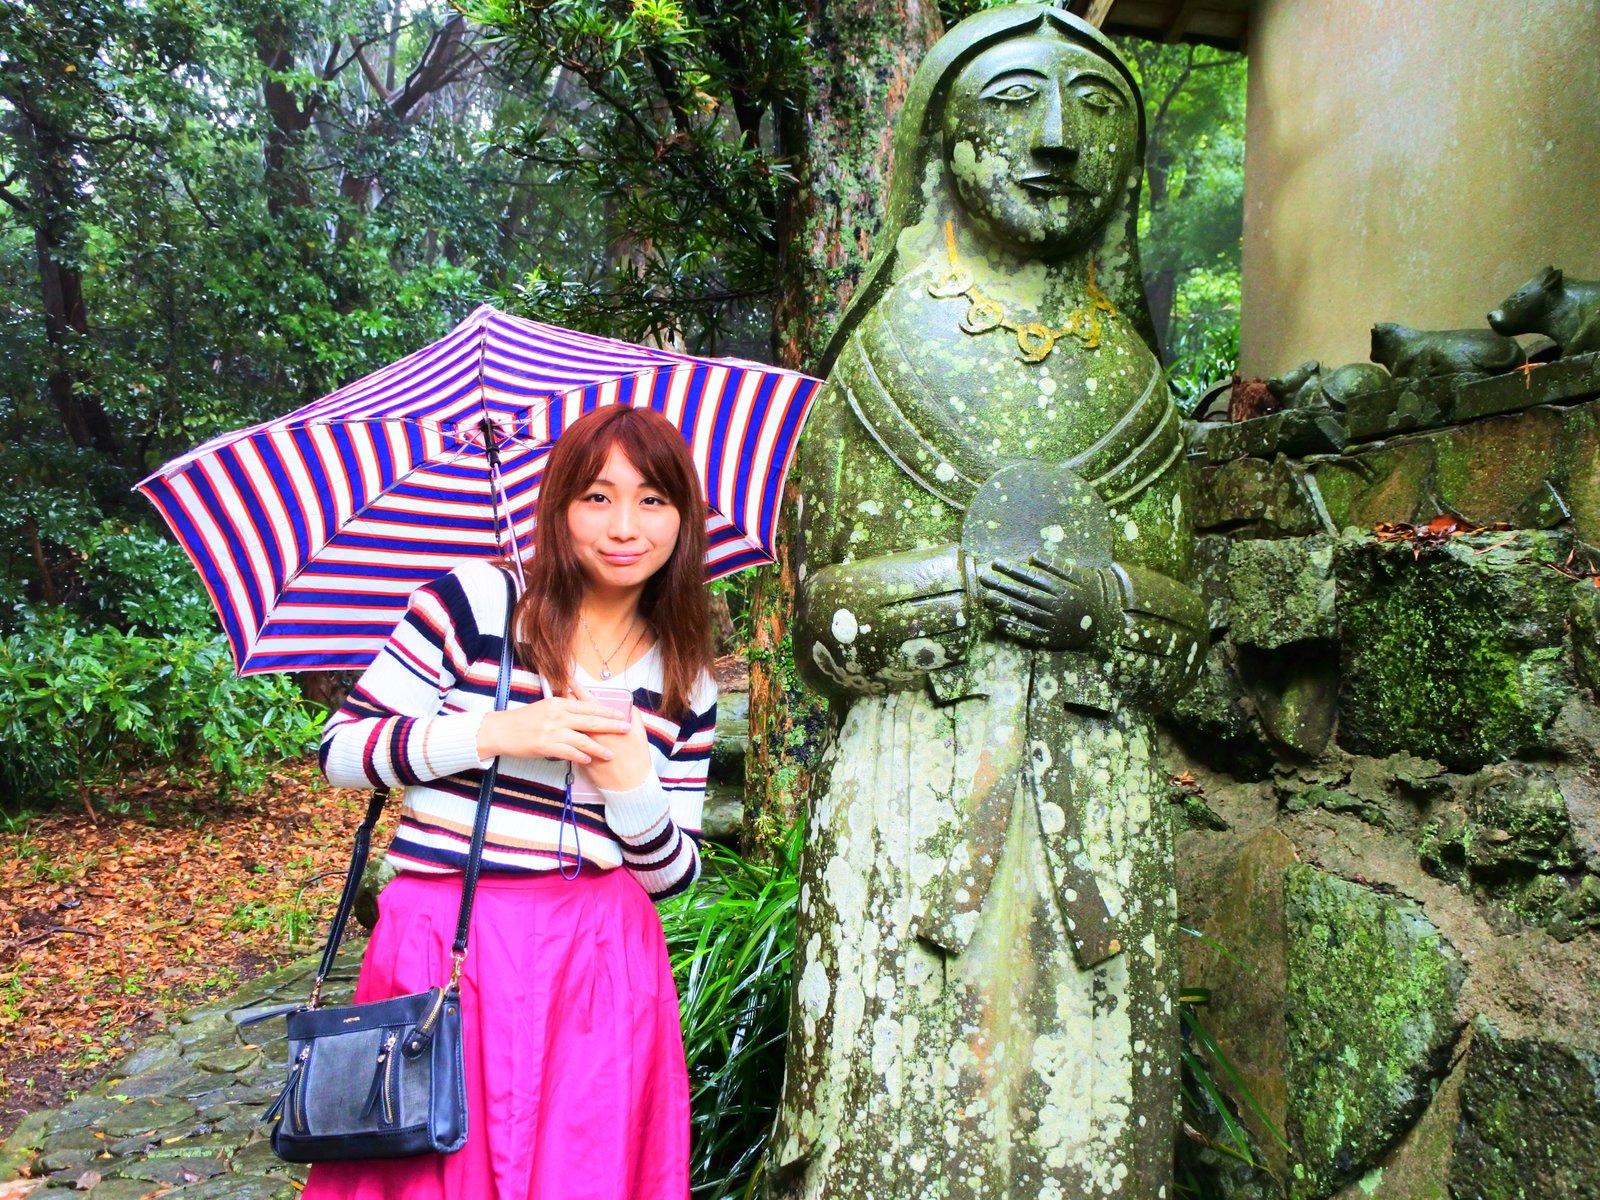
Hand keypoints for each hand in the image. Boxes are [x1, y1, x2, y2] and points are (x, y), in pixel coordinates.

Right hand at [476, 694, 631, 764]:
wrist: (501, 730)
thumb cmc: (523, 720)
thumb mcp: (545, 707)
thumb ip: (563, 708)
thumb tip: (582, 710)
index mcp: (559, 703)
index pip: (588, 706)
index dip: (607, 711)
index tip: (621, 714)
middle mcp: (558, 715)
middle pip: (591, 721)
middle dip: (611, 726)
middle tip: (626, 730)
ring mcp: (552, 731)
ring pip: (582, 740)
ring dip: (598, 748)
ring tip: (610, 754)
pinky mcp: (546, 746)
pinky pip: (568, 752)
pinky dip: (580, 756)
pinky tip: (588, 760)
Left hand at [569, 680, 651, 791]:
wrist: (629, 787)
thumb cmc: (637, 760)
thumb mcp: (640, 735)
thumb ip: (634, 718)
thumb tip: (628, 708)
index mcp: (606, 726)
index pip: (590, 704)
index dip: (580, 691)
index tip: (571, 681)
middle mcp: (592, 734)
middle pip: (577, 713)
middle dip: (570, 699)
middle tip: (563, 688)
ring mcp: (585, 747)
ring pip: (571, 727)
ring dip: (566, 715)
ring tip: (561, 705)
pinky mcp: (581, 759)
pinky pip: (571, 744)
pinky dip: (567, 734)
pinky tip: (565, 729)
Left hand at [977, 553, 1120, 650]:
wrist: (1106, 625)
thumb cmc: (1089, 595)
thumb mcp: (1079, 576)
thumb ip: (1057, 565)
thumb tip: (1032, 556)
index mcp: (1063, 589)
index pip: (1033, 577)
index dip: (1013, 569)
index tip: (997, 562)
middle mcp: (1057, 606)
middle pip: (1025, 593)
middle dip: (1003, 584)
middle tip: (984, 577)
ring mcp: (1054, 624)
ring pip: (1025, 612)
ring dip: (1004, 604)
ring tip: (987, 596)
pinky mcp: (1051, 640)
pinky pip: (1030, 634)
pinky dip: (1015, 627)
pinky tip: (999, 620)